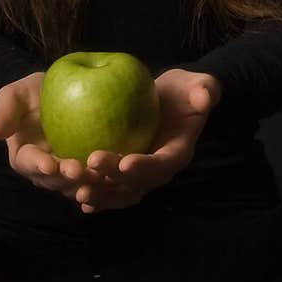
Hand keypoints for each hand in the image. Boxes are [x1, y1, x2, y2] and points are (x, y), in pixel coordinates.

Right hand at [0, 72, 130, 208]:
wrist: (58, 92)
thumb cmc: (32, 93)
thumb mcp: (15, 94)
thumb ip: (6, 109)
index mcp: (24, 157)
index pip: (28, 164)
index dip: (38, 166)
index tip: (49, 163)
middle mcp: (45, 172)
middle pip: (55, 181)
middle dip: (67, 179)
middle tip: (82, 171)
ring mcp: (68, 175)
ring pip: (77, 186)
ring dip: (89, 184)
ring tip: (102, 175)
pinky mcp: (90, 171)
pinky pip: (99, 181)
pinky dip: (108, 182)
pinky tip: (121, 176)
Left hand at [60, 68, 221, 213]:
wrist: (172, 102)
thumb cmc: (185, 91)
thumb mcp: (199, 84)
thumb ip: (205, 90)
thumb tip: (203, 97)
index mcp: (177, 153)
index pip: (162, 164)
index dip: (146, 167)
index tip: (125, 162)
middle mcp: (159, 171)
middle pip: (137, 183)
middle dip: (114, 179)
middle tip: (91, 164)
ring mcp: (140, 175)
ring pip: (120, 192)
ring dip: (101, 194)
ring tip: (79, 191)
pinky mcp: (124, 174)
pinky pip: (109, 189)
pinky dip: (96, 196)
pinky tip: (76, 197)